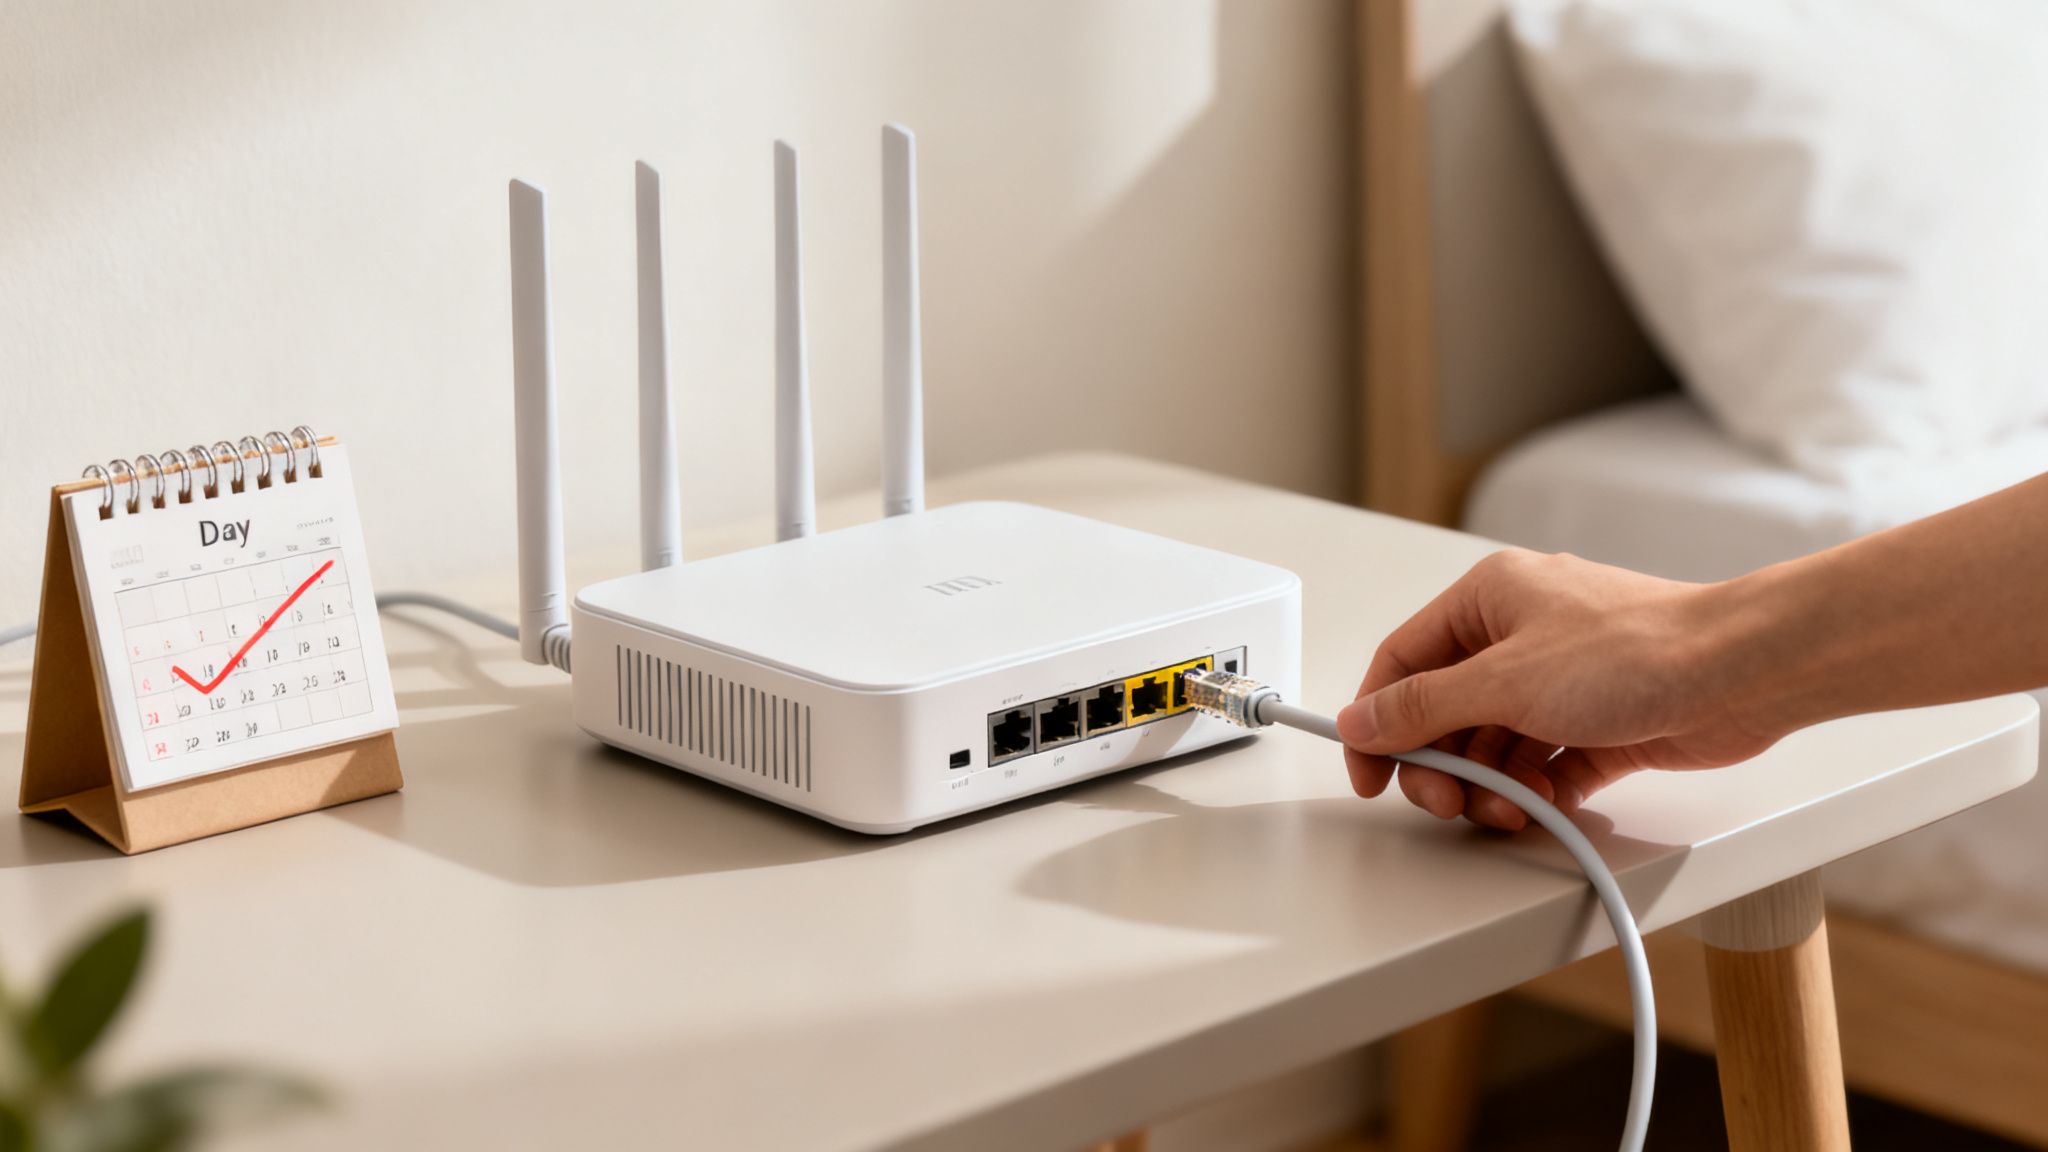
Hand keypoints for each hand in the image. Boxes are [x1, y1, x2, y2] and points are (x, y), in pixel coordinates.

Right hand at [1336, 549, 1778, 829]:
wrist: (1744, 672)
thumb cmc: (1639, 650)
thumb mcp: (1505, 681)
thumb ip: (1423, 707)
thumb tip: (1362, 719)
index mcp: (1487, 598)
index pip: (1402, 662)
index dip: (1377, 721)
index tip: (1370, 776)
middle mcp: (1520, 634)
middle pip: (1446, 712)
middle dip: (1444, 766)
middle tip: (1451, 802)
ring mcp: (1562, 680)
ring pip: (1495, 745)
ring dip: (1493, 786)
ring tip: (1514, 807)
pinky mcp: (1599, 721)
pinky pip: (1543, 764)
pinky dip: (1537, 791)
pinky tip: (1547, 803)